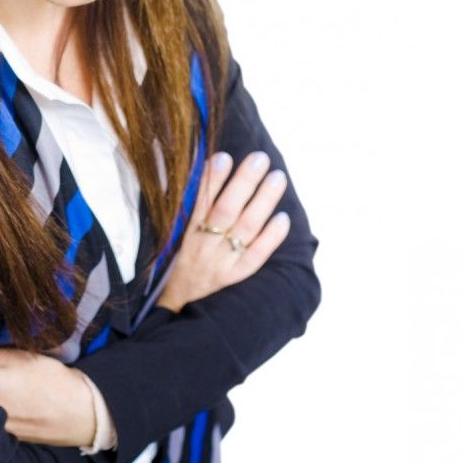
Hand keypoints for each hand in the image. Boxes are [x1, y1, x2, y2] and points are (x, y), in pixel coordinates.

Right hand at [156, 149, 290, 312]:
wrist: (179, 305)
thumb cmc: (183, 261)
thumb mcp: (178, 234)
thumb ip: (192, 205)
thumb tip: (210, 167)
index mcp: (187, 232)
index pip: (200, 201)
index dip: (212, 179)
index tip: (224, 156)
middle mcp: (205, 246)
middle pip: (226, 211)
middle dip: (244, 182)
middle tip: (260, 158)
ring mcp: (222, 262)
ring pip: (245, 229)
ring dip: (263, 202)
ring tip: (277, 178)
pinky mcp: (237, 277)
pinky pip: (256, 256)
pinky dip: (270, 237)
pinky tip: (283, 218)